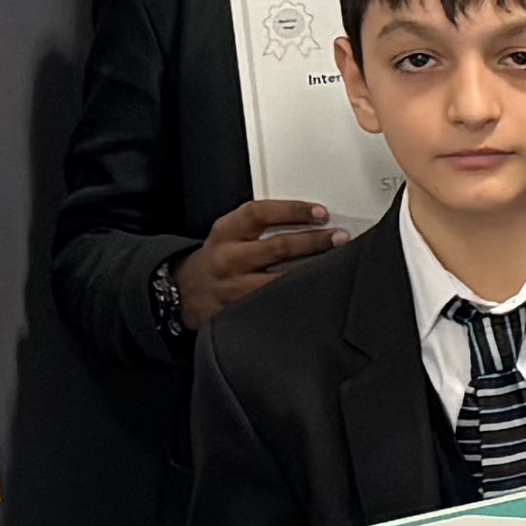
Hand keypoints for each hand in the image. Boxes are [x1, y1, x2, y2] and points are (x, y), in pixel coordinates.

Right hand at [176, 194, 341, 329]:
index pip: (260, 214)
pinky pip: (274, 307)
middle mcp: (229, 259)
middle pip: (277, 248)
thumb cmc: (218, 258)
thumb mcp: (229, 233)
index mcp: (226, 232)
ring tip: (337, 266)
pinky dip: (298, 300)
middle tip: (339, 238)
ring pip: (280, 281)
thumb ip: (259, 224)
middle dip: (314, 242)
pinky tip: (317, 295)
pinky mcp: (239, 314)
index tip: (320, 213)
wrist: (185, 293)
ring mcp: (234, 289)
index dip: (292, 211)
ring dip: (312, 273)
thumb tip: (308, 217)